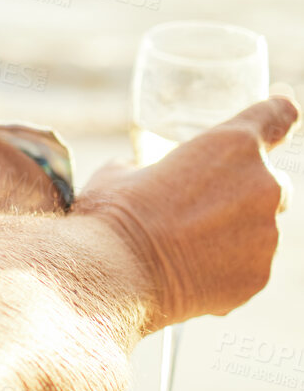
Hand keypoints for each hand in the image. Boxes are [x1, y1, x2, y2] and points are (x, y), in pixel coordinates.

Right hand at [74, 93, 297, 330]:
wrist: (115, 275)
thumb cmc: (113, 216)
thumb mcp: (119, 174)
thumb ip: (145, 166)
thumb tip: (138, 173)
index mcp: (232, 145)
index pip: (278, 115)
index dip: (275, 118)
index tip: (273, 124)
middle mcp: (263, 184)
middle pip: (273, 182)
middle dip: (244, 194)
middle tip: (201, 209)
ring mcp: (267, 233)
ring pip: (261, 229)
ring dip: (233, 234)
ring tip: (185, 249)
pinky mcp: (260, 274)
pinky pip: (250, 267)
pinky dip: (227, 270)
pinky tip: (189, 274)